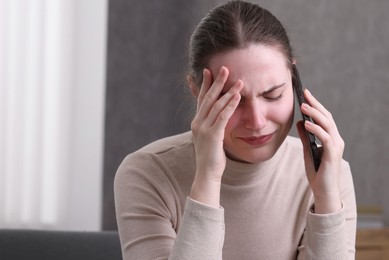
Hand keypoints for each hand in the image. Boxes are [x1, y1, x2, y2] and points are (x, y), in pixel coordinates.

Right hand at [190, 66, 242, 206]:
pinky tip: (237, 96)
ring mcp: (204, 129)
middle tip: (224, 68)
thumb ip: (211, 125)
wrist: (207, 173)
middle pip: (208, 98)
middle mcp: (198, 122)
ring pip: (217, 105)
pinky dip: (230, 105)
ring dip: (228, 91)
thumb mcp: (209, 137)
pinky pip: (223, 116)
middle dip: (216, 82)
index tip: (208, 70)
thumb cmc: (210, 156)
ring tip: (238, 80)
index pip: (201, 99)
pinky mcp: (213, 135)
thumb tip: (217, 116)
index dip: (205, 84)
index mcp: (197, 122)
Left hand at [296, 89, 342, 213]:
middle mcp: (336, 140)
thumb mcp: (308, 150)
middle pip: (327, 117)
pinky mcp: (332, 154)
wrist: (323, 191)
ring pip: (327, 125)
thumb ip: (305, 137)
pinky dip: (316, 129)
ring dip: (315, 114)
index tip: (306, 94)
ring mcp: (336, 147)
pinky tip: (307, 124)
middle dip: (315, 104)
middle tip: (304, 94)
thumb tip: (300, 122)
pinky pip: (325, 138)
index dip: (316, 105)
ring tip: (303, 106)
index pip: (324, 118)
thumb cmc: (317, 172)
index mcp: (331, 138)